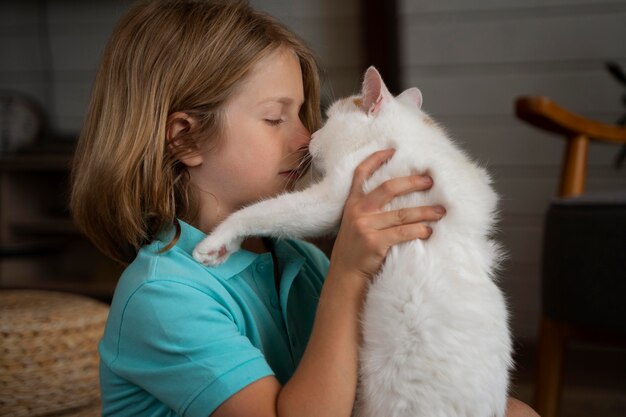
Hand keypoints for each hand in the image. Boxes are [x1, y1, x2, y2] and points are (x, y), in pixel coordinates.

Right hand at [329, 149, 444, 280]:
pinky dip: (419, 231)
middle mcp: (357, 211)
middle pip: (388, 188)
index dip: (376, 159)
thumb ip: (368, 209)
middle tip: (430, 181)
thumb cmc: (355, 248)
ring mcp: (365, 226)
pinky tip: (429, 231)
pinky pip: (403, 232)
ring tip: (440, 211)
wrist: (345, 274)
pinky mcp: (374, 242)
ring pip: (402, 213)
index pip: (361, 174)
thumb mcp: (354, 223)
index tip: (392, 149)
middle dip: (412, 182)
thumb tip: (400, 196)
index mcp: (352, 203)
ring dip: (425, 211)